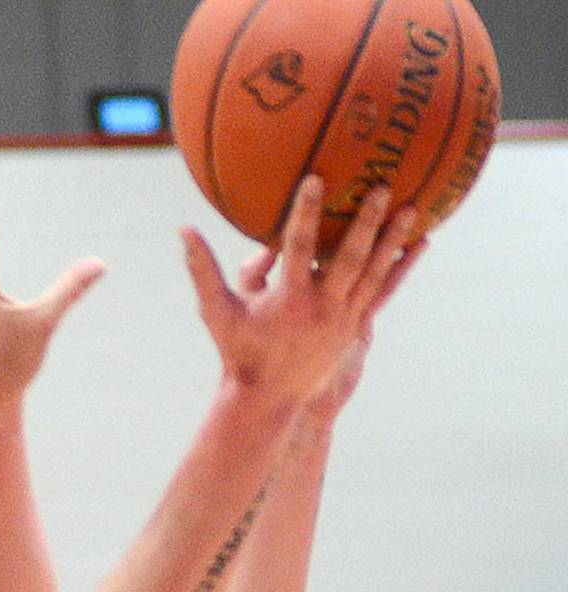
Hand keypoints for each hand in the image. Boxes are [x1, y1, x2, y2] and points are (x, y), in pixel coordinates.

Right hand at [183, 178, 422, 410]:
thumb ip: (203, 270)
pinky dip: (402, 269)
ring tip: (411, 208)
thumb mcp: (217, 312)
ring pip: (373, 274)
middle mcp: (321, 309)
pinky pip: (383, 292)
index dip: (306, 214)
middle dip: (366, 223)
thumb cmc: (239, 351)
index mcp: (288, 300)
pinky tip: (422, 245)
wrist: (268, 399)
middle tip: (381, 187)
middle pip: (349, 259)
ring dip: (393, 241)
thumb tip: (183, 230)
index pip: (298, 249)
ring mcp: (342, 319)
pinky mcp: (355, 328)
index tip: (315, 179)